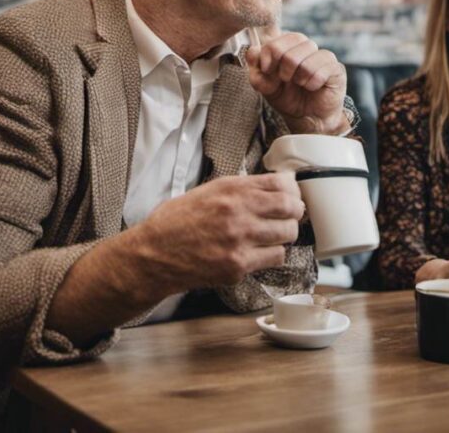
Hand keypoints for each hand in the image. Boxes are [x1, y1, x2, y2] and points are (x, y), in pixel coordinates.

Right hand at [134, 173, 304, 296]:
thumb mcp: (207, 192)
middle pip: (291, 207)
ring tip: (275, 235)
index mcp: (231, 189)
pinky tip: (261, 252)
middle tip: (292, 216)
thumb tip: (276, 184)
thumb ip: (241, 188)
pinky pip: (276, 257)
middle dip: (296, 211)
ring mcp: (240, 239)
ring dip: (285, 234)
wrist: (152, 254)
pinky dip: (273, 254)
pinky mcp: (239, 265)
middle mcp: (238, 211)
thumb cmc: (176, 222)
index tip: (292, 195)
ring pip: (288, 233)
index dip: (292, 190)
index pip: (281, 183)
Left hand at [247, 30, 347, 133]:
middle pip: (295, 40)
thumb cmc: (288, 99)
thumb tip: (253, 52)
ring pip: (308, 55)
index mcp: (287, 47)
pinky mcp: (336, 68)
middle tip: (286, 79)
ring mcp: (322, 57)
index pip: (277, 38)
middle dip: (285, 65)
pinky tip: (313, 87)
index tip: (268, 71)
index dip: (269, 54)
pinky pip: (324, 67)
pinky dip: (313, 81)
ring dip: (300, 76)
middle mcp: (306, 48)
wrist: (307, 119)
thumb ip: (256, 70)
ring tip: (301, 84)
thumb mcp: (266, 87)